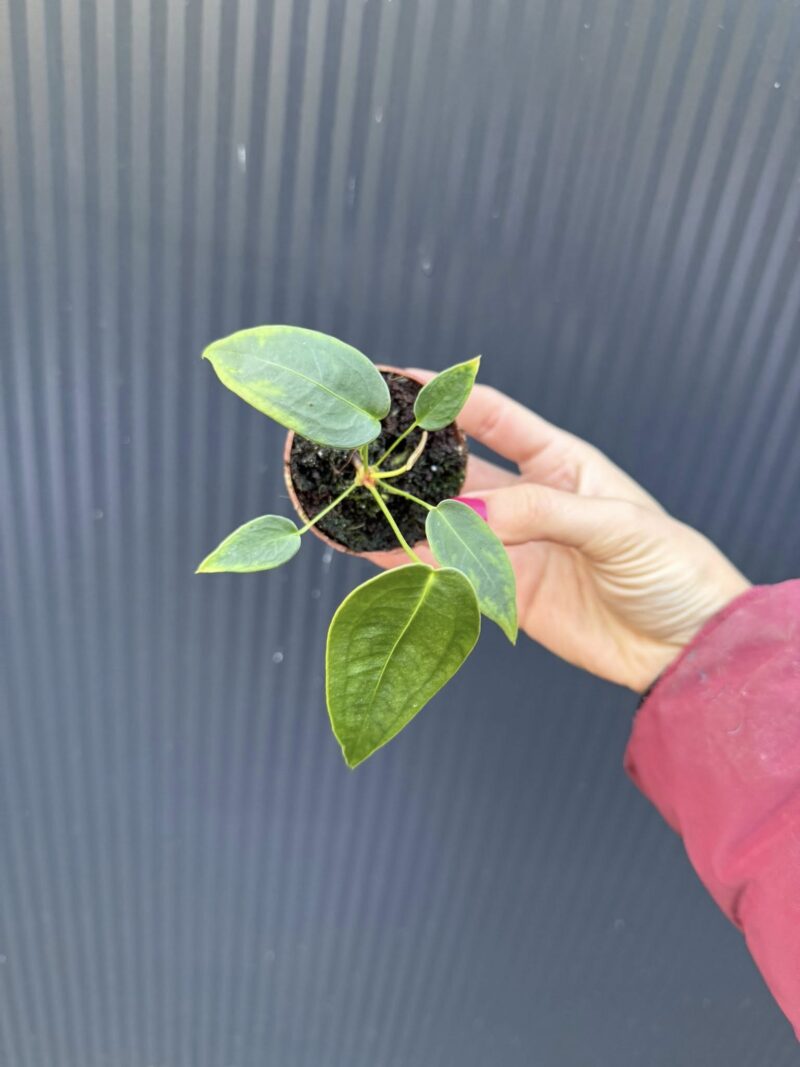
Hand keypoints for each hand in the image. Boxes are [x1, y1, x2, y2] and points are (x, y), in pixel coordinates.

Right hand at [365, 373, 749, 691]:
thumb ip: (542, 515)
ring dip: (397, 513)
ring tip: (346, 499)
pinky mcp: (506, 594)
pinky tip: (369, 548)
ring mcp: (514, 548)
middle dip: (408, 459)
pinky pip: (449, 573)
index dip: (450, 397)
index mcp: (562, 464)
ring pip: (442, 524)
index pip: (496, 417)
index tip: (402, 380)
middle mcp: (529, 500)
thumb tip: (468, 512)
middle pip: (457, 471)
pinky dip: (408, 563)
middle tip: (358, 449)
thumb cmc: (673, 569)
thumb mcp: (617, 527)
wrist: (688, 648)